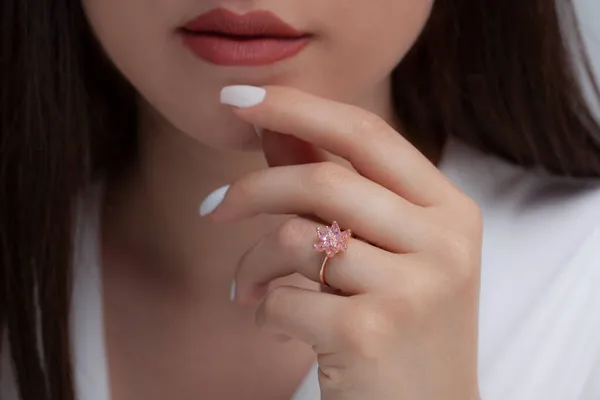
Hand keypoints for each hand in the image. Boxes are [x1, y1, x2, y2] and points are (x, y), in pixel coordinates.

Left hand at [207, 86, 481, 399]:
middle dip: (251, 190)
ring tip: (245, 290)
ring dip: (251, 264)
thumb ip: (335, 188)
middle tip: (211, 209)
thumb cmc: (402, 327)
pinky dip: (264, 309)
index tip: (239, 100)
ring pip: (296, 238)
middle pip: (323, 180)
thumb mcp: (384, 252)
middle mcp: (444, 243)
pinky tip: (276, 326)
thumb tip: (275, 128)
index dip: (299, 107)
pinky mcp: (372, 333)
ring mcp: (414, 289)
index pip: (368, 134)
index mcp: (450, 211)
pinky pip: (286, 298)